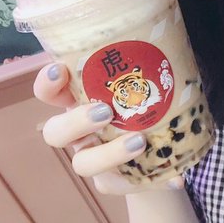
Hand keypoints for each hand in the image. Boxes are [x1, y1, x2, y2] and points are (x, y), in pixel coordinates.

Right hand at [33, 62, 184, 194]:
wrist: (162, 142)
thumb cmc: (146, 97)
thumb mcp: (142, 76)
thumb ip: (142, 61)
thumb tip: (168, 39)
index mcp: (78, 99)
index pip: (48, 91)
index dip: (48, 83)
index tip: (60, 70)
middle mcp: (79, 131)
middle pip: (55, 133)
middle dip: (76, 122)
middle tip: (105, 112)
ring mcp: (93, 157)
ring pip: (83, 164)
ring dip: (109, 154)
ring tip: (140, 142)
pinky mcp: (112, 181)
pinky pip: (121, 185)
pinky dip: (149, 181)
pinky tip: (175, 177)